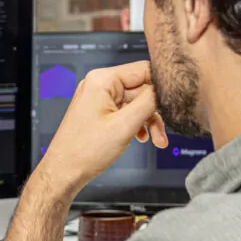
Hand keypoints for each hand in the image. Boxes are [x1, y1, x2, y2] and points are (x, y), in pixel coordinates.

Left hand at [37, 60, 167, 196]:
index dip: (161, 85)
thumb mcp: (125, 125)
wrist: (65, 171)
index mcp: (102, 80)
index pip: (142, 69)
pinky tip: (141, 137)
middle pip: (141, 88)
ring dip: (148, 121)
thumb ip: (149, 102)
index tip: (175, 99)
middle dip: (155, 111)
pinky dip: (137, 124)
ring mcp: (99, 99)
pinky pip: (126, 112)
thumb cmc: (83, 151)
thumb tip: (165, 89)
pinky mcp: (100, 112)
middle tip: (165, 130)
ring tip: (157, 140)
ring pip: (136, 103)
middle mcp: (99, 85)